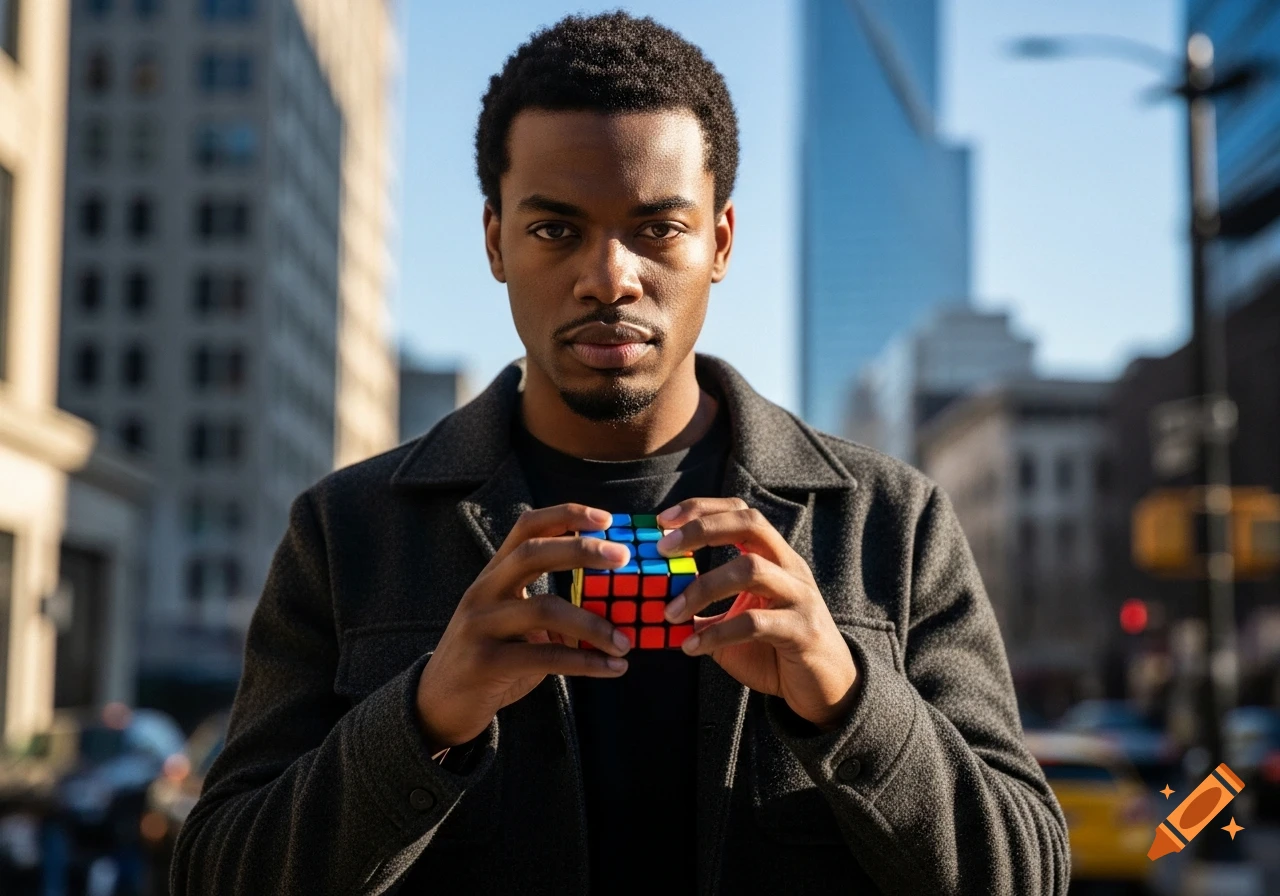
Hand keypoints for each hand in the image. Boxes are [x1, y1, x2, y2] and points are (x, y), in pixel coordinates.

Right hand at [415, 504, 632, 750]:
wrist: (437, 705)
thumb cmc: (490, 659)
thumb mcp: (515, 624)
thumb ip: (551, 608)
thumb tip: (610, 603)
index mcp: (493, 575)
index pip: (526, 528)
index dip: (566, 515)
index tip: (606, 519)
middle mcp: (483, 592)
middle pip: (532, 553)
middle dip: (581, 550)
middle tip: (623, 557)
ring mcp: (480, 626)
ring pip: (543, 609)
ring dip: (593, 624)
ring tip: (625, 641)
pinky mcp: (485, 663)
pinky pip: (545, 656)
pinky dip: (586, 662)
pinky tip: (612, 668)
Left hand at [656, 498, 858, 730]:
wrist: (824, 688)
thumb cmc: (774, 650)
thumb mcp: (734, 621)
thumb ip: (702, 609)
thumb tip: (654, 603)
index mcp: (774, 557)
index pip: (741, 513)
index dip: (703, 509)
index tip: (663, 519)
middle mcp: (790, 567)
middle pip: (750, 525)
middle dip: (702, 529)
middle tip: (662, 549)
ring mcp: (799, 596)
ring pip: (751, 569)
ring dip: (703, 587)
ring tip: (671, 613)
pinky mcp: (801, 630)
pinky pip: (755, 623)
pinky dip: (718, 632)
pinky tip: (692, 647)